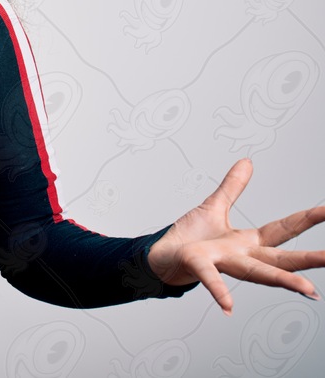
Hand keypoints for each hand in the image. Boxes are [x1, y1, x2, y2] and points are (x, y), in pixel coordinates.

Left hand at [148, 158, 324, 315]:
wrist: (159, 257)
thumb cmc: (188, 238)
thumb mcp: (213, 207)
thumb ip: (232, 188)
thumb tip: (247, 162)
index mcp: (247, 242)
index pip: (283, 229)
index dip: (307, 219)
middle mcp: (240, 256)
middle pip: (280, 259)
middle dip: (309, 259)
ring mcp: (221, 262)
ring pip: (255, 272)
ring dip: (281, 280)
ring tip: (309, 290)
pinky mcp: (197, 265)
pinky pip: (210, 278)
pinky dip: (219, 290)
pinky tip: (229, 306)